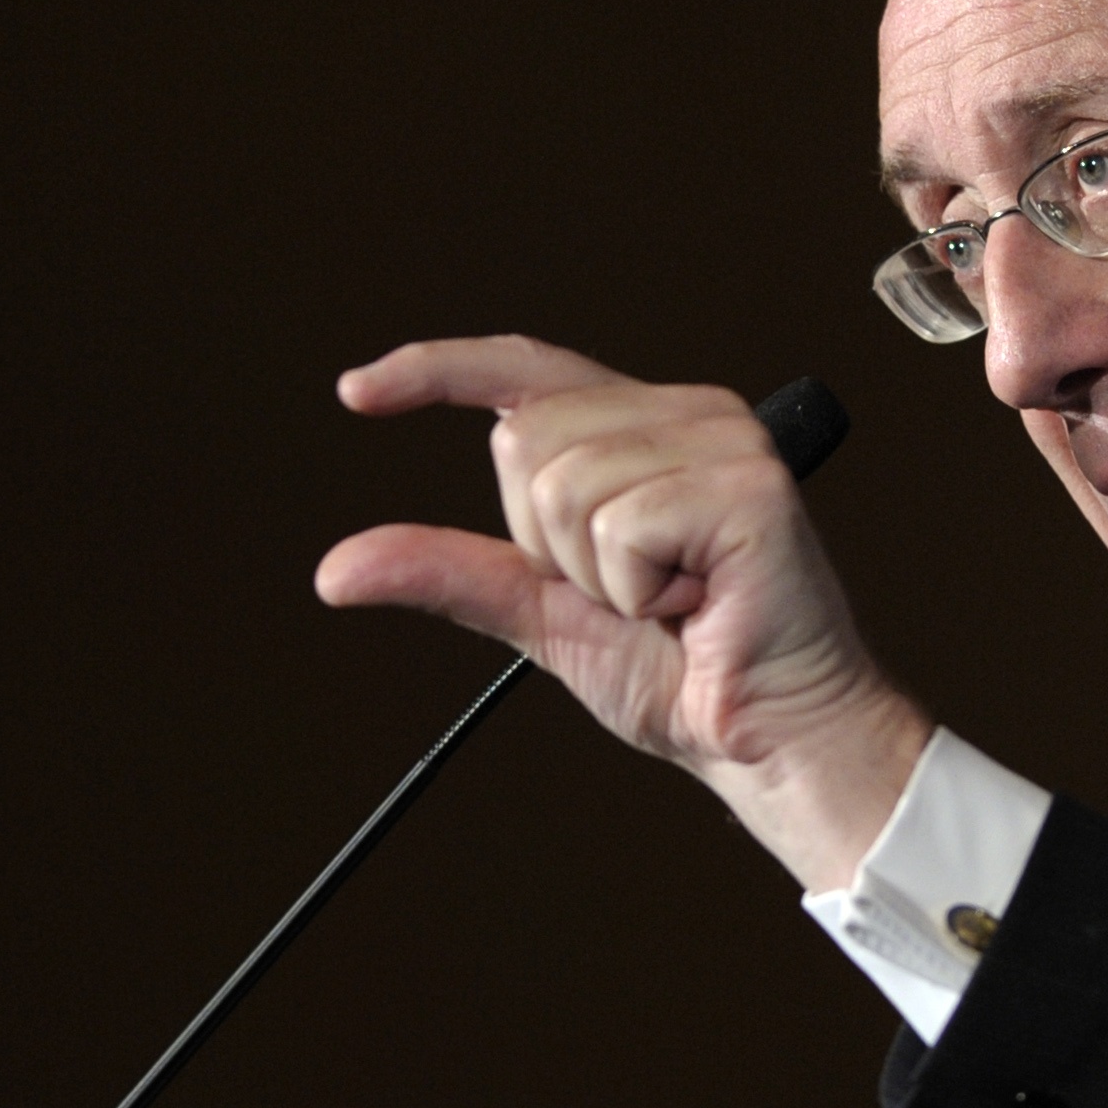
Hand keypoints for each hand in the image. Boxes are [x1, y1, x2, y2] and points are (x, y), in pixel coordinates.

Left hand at [315, 336, 929, 889]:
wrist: (770, 739)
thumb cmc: (681, 674)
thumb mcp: (544, 614)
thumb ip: (454, 573)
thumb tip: (336, 570)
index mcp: (647, 424)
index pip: (528, 367)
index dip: (438, 369)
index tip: (356, 393)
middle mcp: (690, 413)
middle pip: (524, 439)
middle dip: (548, 543)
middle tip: (636, 592)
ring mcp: (725, 441)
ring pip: (564, 487)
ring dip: (599, 577)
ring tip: (673, 601)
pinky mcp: (749, 486)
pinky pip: (621, 527)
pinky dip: (639, 591)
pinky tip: (698, 606)